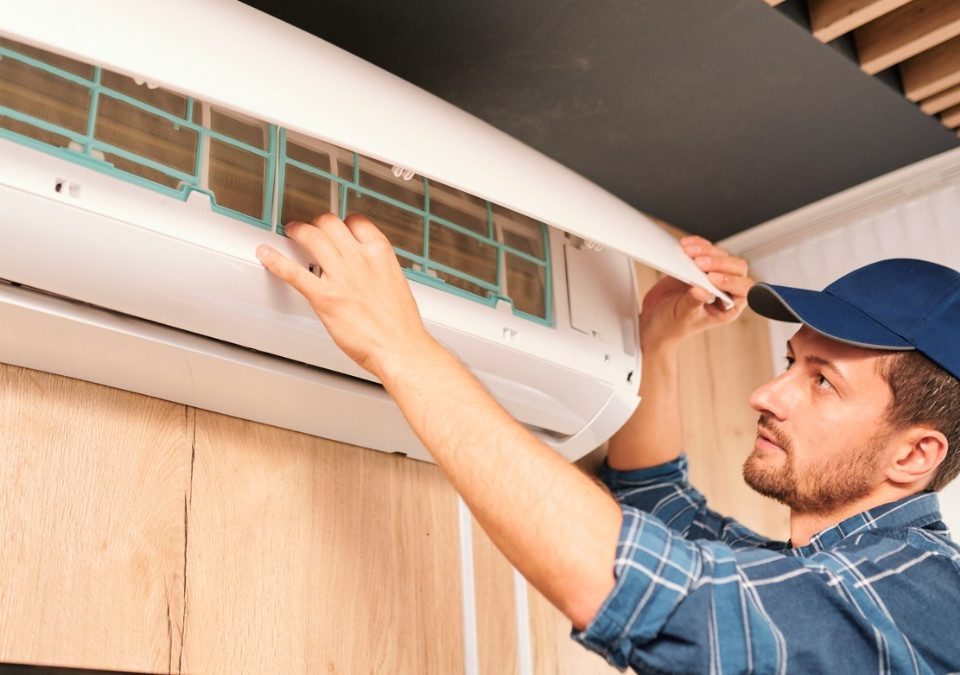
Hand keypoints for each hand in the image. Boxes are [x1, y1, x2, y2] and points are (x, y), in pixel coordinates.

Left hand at [255, 213, 434, 378]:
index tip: (338, 226)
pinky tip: (266, 255)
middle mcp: (360, 260)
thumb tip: (367, 270)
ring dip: (298, 230)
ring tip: (292, 232)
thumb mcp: (396, 284)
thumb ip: (378, 271)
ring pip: (312, 237)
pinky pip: (293, 272)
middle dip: (317, 223)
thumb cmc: (401, 326)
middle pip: (331, 224)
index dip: (344, 221)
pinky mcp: (324, 297)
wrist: (400, 348)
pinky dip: (275, 260)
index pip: (357, 222)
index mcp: (380, 255)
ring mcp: (341, 277)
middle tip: (311, 228)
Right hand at [639, 236, 752, 351]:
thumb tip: (702, 290)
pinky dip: (697, 245)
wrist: (654, 320)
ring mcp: (711, 276)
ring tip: (689, 251)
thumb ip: (693, 302)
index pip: (743, 290)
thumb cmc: (673, 325)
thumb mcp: (684, 316)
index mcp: (728, 307)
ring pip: (720, 256)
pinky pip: (704, 251)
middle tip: (699, 262)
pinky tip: (687, 244)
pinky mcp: (698, 267)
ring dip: (706, 251)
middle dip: (719, 262)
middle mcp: (724, 290)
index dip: (731, 281)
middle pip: (735, 268)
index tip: (711, 278)